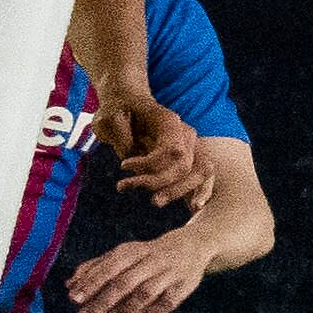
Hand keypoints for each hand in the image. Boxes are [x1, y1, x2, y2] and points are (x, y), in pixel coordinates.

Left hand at [67, 227, 216, 312]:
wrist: (193, 245)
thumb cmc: (149, 254)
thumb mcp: (124, 254)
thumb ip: (96, 267)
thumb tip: (69, 284)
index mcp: (132, 251)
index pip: (108, 267)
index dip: (90, 283)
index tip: (73, 299)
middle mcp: (151, 260)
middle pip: (124, 283)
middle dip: (102, 302)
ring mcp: (169, 274)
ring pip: (144, 295)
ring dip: (124, 312)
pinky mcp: (184, 286)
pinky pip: (166, 304)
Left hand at [92, 87, 206, 208]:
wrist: (128, 104)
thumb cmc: (118, 112)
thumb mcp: (109, 119)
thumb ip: (121, 137)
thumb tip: (131, 158)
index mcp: (170, 121)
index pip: (173, 150)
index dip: (150, 164)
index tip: (123, 166)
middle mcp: (186, 133)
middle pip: (186, 165)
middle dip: (160, 183)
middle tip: (127, 187)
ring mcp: (191, 146)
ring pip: (200, 173)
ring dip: (179, 191)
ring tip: (156, 202)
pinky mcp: (189, 158)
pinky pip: (202, 177)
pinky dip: (200, 192)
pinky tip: (193, 207)